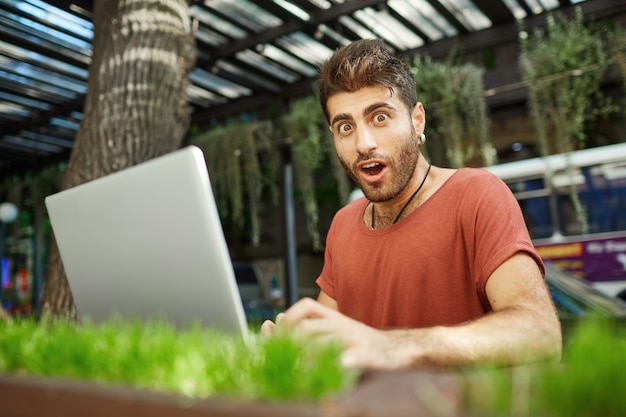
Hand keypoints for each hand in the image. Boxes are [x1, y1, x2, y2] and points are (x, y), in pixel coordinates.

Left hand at [262, 297, 409, 368]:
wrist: (397, 350)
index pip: (306, 306)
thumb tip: (275, 321)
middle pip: (307, 327)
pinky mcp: (365, 356)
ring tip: (293, 372)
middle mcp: (343, 324)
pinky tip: (318, 379)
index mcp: (334, 317)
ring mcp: (354, 339)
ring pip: (320, 344)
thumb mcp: (333, 329)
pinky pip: (342, 361)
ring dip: (302, 359)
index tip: (275, 333)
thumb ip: (307, 325)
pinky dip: (327, 369)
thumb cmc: (361, 343)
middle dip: (288, 343)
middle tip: (279, 359)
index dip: (288, 318)